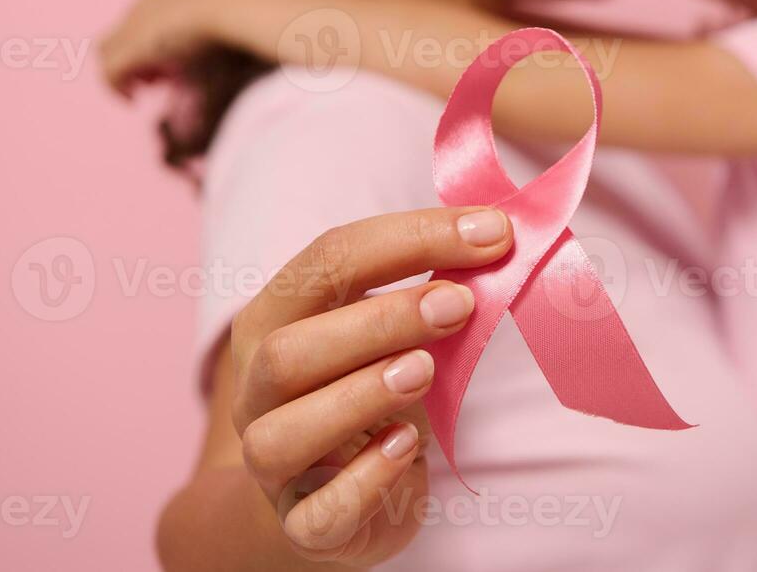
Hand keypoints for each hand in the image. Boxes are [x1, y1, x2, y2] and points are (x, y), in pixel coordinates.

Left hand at [99, 0, 225, 94]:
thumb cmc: (234, 12)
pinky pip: (109, 74)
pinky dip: (116, 90)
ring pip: (105, 56)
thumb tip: (225, 38)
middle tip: (155, 81)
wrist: (229, 6)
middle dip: (131, 62)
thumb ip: (211, 28)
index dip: (146, 50)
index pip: (135, 24)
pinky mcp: (132, 50)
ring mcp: (132, 30)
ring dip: (120, 77)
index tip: (168, 69)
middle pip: (114, 39)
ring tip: (141, 93)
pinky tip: (132, 102)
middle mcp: (138, 10)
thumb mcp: (218, 18)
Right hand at [229, 206, 511, 564]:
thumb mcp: (390, 335)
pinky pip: (319, 511)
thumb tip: (500, 237)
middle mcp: (256, 390)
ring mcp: (270, 465)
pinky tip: (409, 446)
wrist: (332, 501)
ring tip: (426, 370)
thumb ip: (431, 290)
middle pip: (288, 349)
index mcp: (275, 319)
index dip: (411, 237)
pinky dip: (366, 477)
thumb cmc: (368, 393)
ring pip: (283, 432)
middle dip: (379, 321)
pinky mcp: (302, 525)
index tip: (491, 232)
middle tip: (460, 306)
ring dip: (361, 395)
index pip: (328, 260)